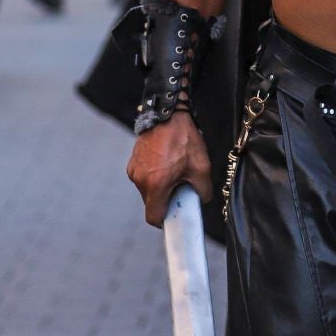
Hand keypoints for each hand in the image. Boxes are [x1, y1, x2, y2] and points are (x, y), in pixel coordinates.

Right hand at [127, 112, 213, 227]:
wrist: (167, 115)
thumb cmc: (183, 139)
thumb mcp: (201, 167)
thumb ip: (203, 190)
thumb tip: (201, 200)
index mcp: (156, 184)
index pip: (153, 217)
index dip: (164, 221)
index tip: (173, 216)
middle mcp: (141, 180)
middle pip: (151, 204)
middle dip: (165, 201)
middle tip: (179, 188)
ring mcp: (134, 170)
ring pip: (147, 190)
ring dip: (159, 187)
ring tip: (173, 171)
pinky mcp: (133, 162)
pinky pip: (143, 177)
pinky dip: (153, 176)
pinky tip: (166, 163)